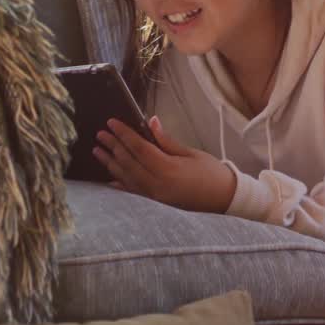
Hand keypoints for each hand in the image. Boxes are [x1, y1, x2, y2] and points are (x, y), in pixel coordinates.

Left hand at [93, 116, 235, 212]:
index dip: (124, 134)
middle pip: (129, 162)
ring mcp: (155, 196)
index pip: (139, 148)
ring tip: (98, 151)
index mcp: (168, 169)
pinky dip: (120, 184)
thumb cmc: (212, 173)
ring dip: (111, 163)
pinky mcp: (156, 203)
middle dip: (113, 146)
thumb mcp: (191, 153)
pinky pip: (133, 193)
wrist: (225, 200)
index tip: (111, 123)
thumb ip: (166, 140)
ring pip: (126, 177)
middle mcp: (157, 184)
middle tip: (100, 134)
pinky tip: (109, 179)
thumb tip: (151, 122)